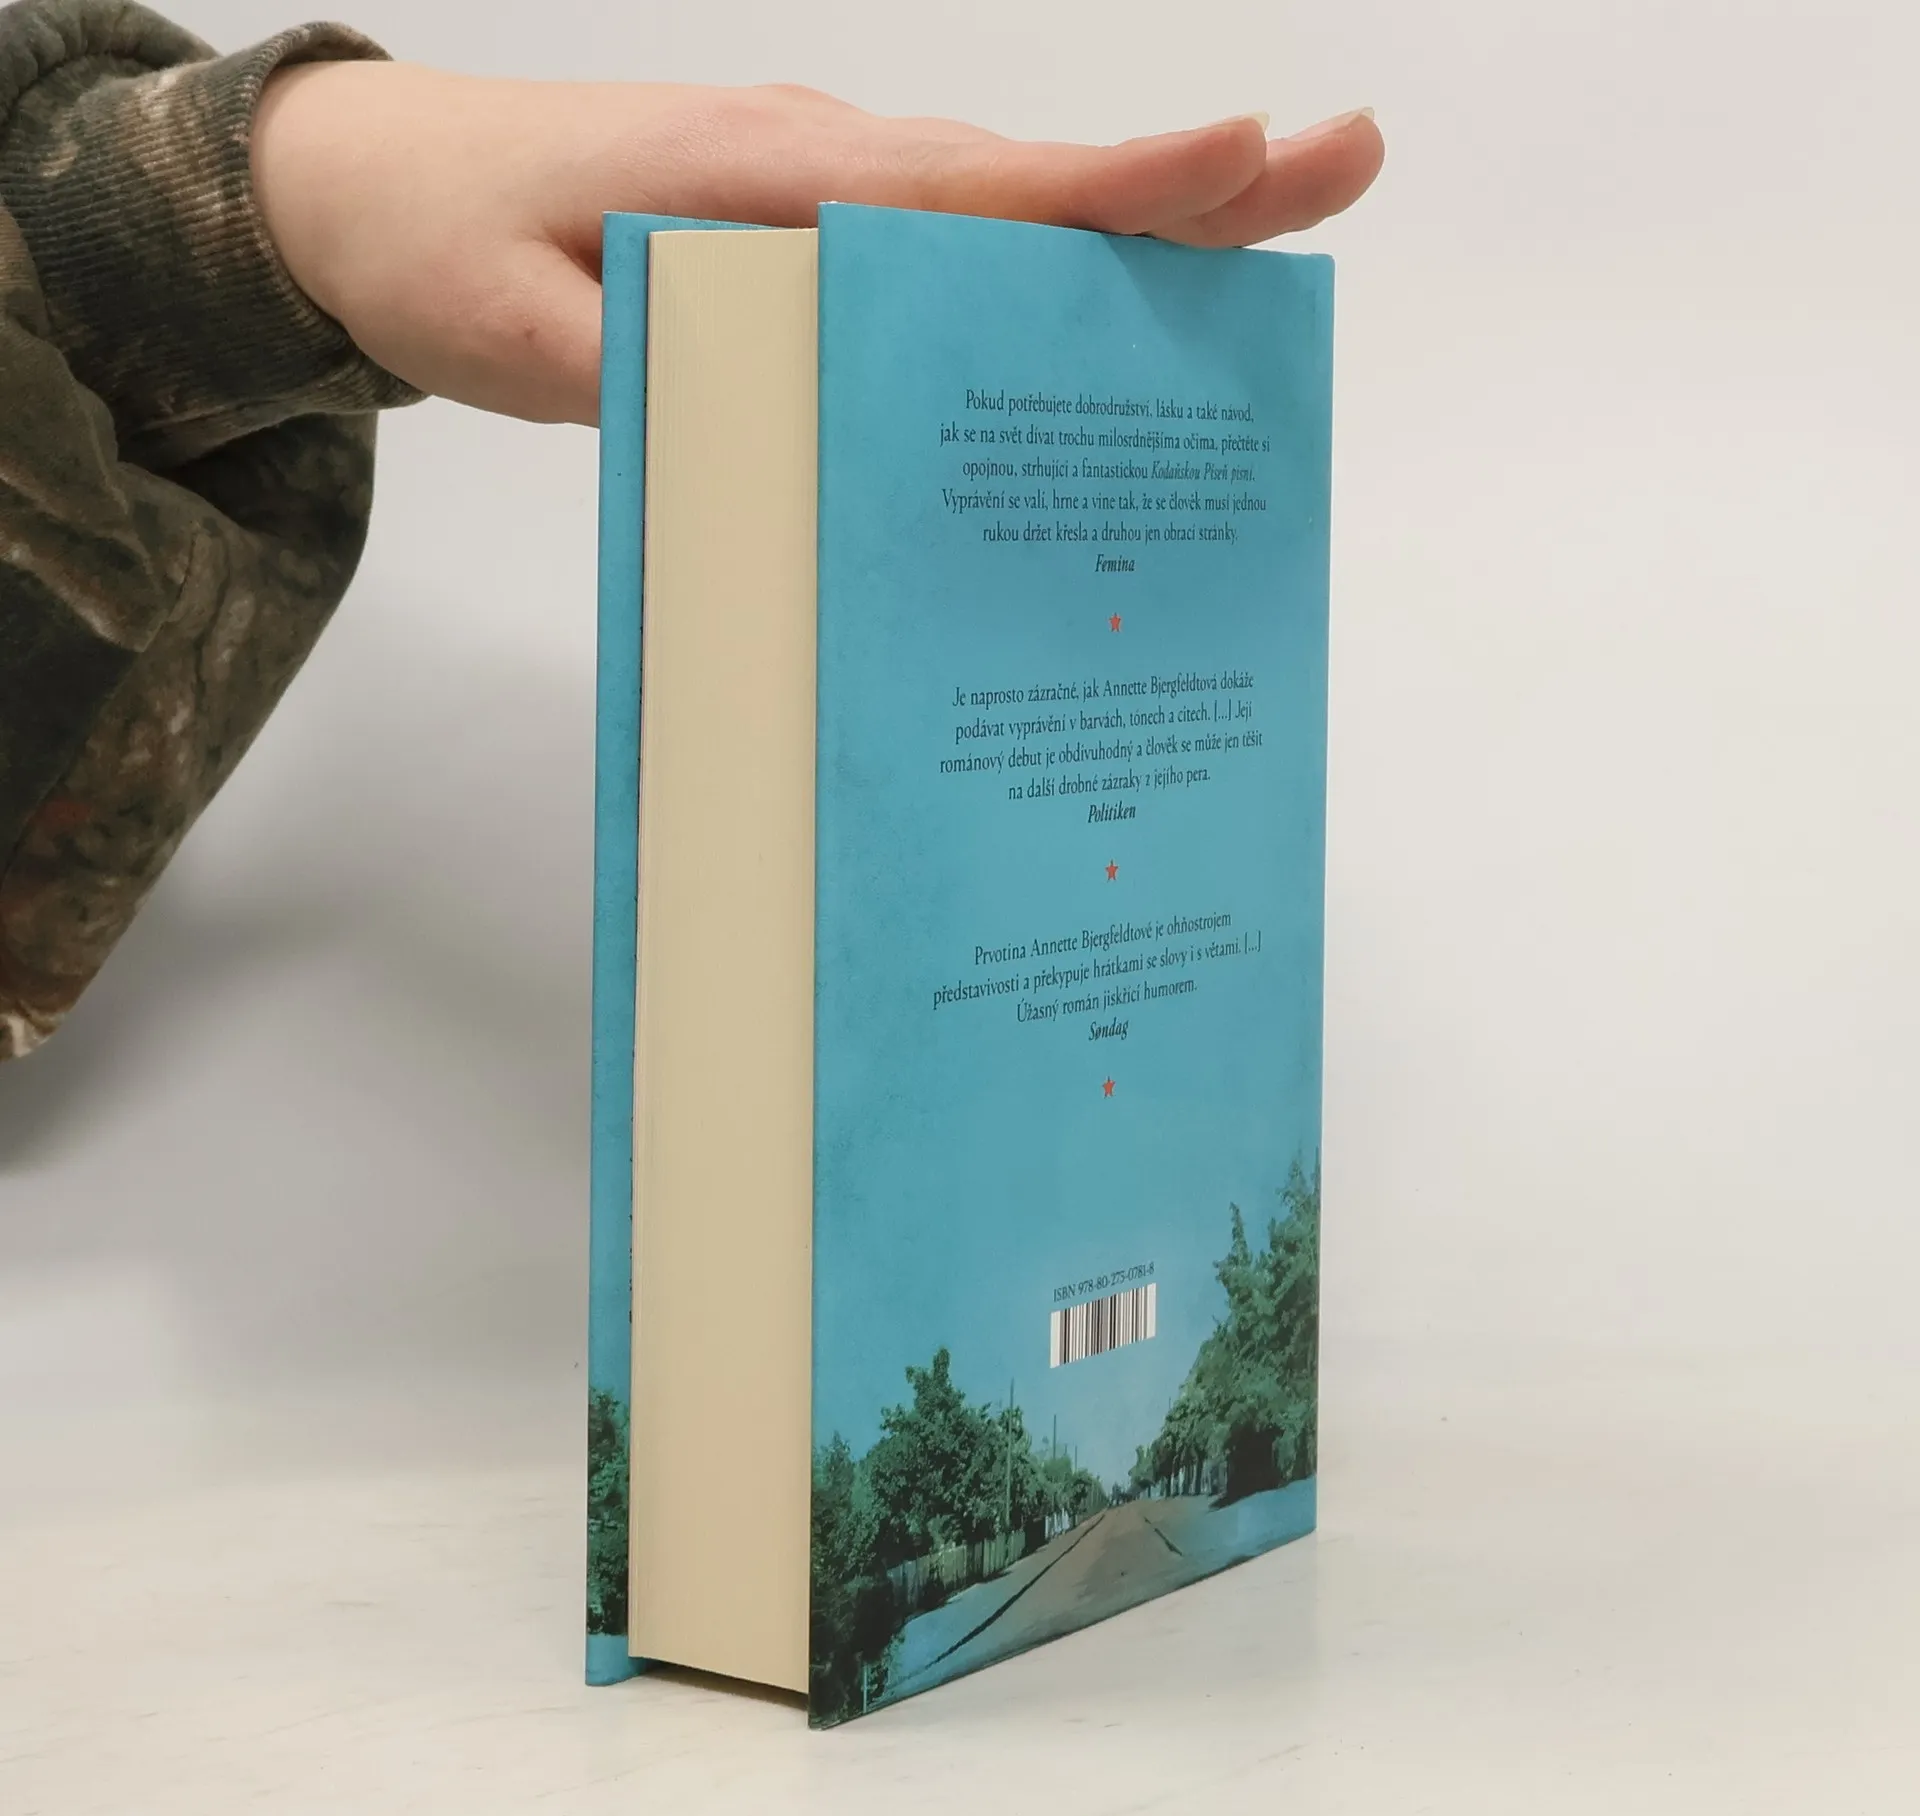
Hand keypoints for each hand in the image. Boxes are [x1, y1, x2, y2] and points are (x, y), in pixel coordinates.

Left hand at [252, 65, 1383, 426]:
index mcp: (768, 183)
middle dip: (1188, 190)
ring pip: (1003, 222)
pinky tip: (1094, 331)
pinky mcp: (805, 236)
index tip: (1249, 162)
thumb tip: (794, 427)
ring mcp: (820, 199)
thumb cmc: (445, 247)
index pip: (974, 190)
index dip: (1115, 187)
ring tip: (1270, 251)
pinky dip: (1039, 280)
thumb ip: (658, 383)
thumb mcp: (524, 340)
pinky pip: (948, 260)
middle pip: (1031, 191)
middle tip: (1342, 169)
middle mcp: (821, 174)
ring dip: (1135, 236)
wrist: (364, 185)